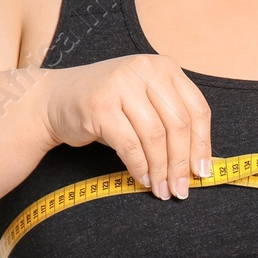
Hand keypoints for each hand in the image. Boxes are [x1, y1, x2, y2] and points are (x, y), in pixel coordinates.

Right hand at [35, 54, 211, 200]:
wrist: (54, 100)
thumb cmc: (108, 107)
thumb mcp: (145, 102)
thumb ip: (171, 121)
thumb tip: (199, 164)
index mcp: (164, 67)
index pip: (196, 109)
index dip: (203, 145)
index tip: (203, 172)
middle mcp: (144, 70)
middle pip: (178, 125)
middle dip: (181, 164)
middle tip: (181, 190)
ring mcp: (120, 84)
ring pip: (155, 137)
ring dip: (161, 170)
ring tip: (162, 190)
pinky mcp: (100, 105)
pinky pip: (130, 145)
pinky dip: (139, 167)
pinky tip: (142, 180)